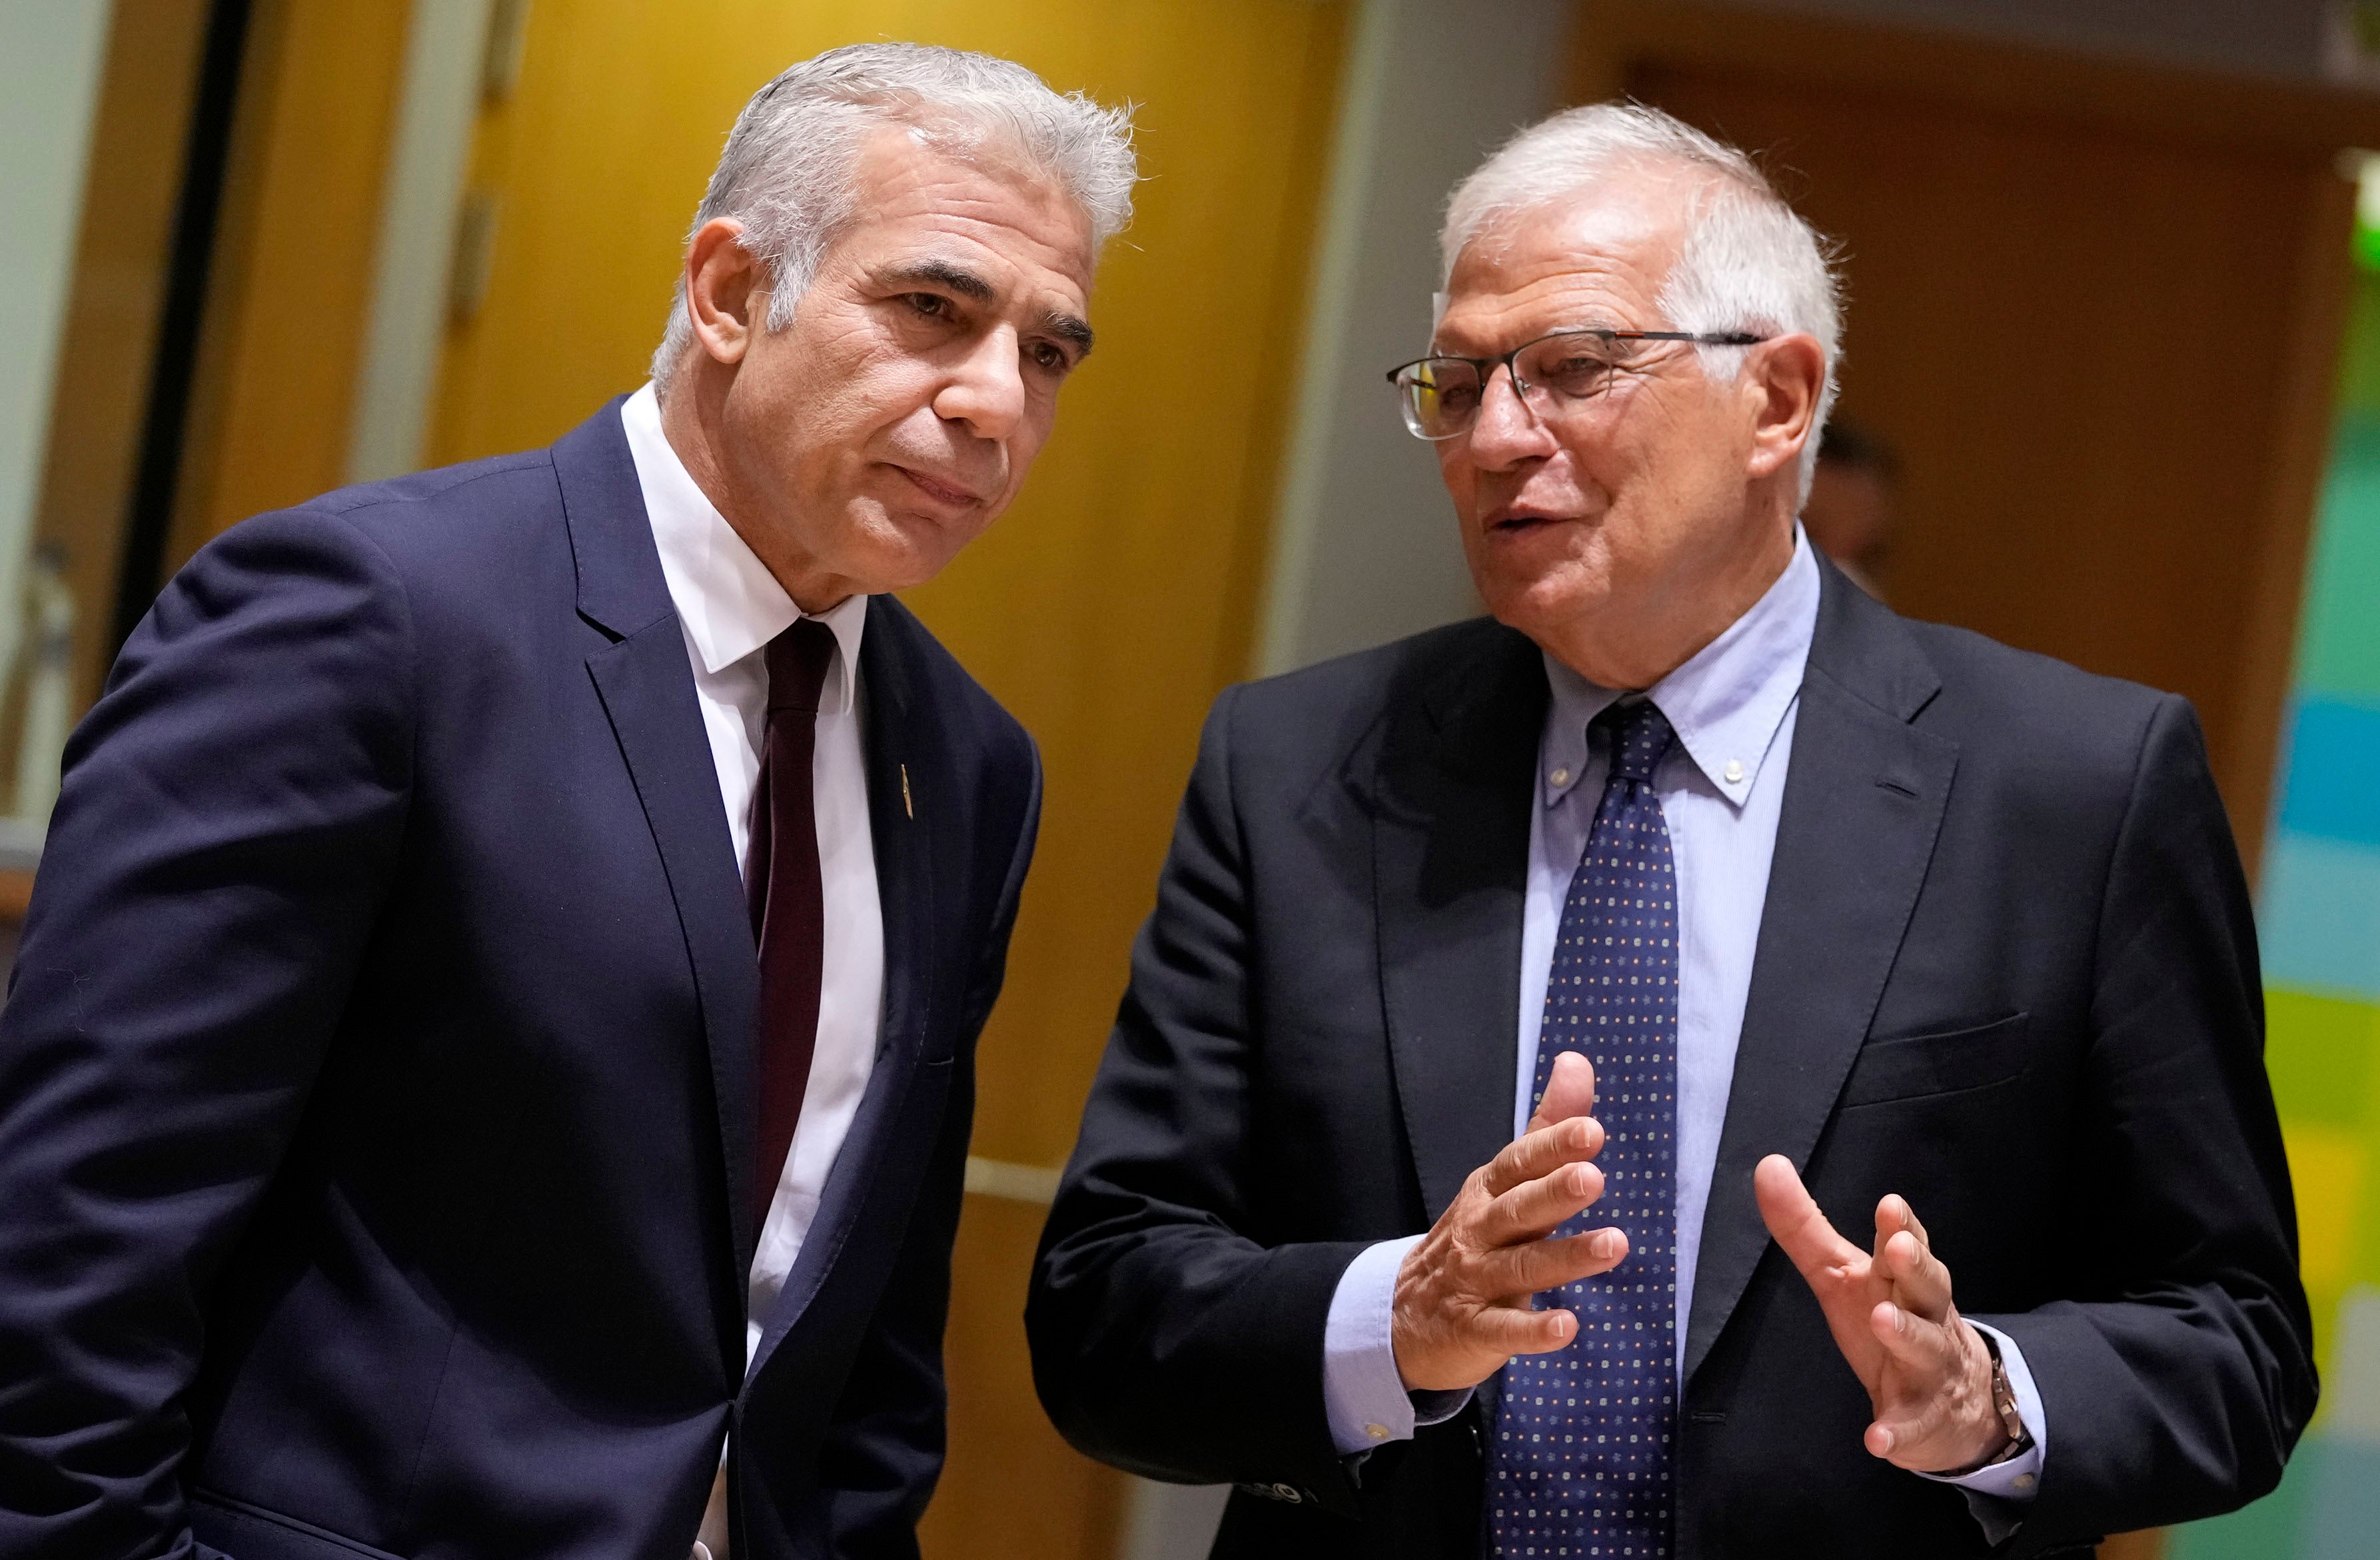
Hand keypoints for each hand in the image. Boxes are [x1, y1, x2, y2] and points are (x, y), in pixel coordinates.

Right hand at [1390, 1052, 1629, 1391]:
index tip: (1591, 1130)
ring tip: (1613, 1246)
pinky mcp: (1474, 1329)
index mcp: (1489, 1191)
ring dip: (1566, 1257)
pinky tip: (1568, 1328)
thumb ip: (1545, 1130)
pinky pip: (1505, 1330)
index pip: (1520, 1163)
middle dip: (1555, 1193)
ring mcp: (1474, 1280)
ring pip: (1521, 1266)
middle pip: (1519, 1209)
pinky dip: (1534, 1330)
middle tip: (1593, 1178)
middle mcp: (1479, 1231)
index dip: (1552, 1147)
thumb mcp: (1503, 1183)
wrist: (1402, 1315)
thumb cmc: (1471, 1239)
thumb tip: (1576, 1061)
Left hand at [1754, 1155, 2007, 1472]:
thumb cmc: (1888, 1317)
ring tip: (1883, 1319)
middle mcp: (1925, 1317)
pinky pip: (1911, 1428)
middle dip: (1914, 1266)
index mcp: (1903, 1280)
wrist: (1955, 1399)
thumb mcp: (1843, 1273)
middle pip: (1928, 1288)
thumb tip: (1767, 1164)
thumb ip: (1805, 1225)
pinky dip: (1896, 1434)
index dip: (1901, 1226)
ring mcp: (1928, 1370)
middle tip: (1896, 1247)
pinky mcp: (1921, 1420)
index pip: (1908, 1246)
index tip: (1889, 1206)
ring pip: (1926, 1349)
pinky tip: (1877, 1438)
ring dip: (1906, 1334)